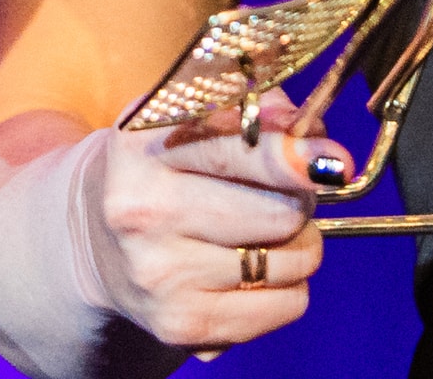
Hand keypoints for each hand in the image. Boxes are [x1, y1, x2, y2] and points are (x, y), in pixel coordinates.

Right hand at [72, 99, 343, 358]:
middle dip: (300, 200)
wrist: (98, 241)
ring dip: (299, 244)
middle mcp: (144, 213)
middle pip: (279, 213)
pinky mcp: (183, 324)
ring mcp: (162, 275)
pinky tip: (253, 272)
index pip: (232, 151)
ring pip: (292, 261)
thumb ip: (250, 108)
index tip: (334, 161)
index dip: (290, 156)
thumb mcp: (186, 118)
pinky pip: (287, 306)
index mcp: (143, 149)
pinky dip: (288, 287)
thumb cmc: (158, 169)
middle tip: (281, 193)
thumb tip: (309, 128)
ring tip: (262, 232)